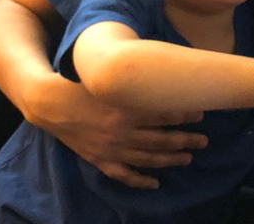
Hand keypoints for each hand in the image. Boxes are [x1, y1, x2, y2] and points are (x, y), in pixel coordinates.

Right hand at [21, 71, 208, 188]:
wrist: (49, 103)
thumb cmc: (81, 84)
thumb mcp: (109, 78)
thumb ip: (134, 79)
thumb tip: (163, 70)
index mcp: (125, 107)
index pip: (164, 113)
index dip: (185, 114)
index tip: (201, 113)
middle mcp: (121, 131)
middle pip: (162, 139)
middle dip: (186, 140)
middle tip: (204, 140)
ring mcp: (111, 149)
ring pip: (148, 158)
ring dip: (171, 159)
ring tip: (189, 157)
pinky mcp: (100, 159)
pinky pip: (124, 175)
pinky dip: (140, 180)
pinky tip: (156, 183)